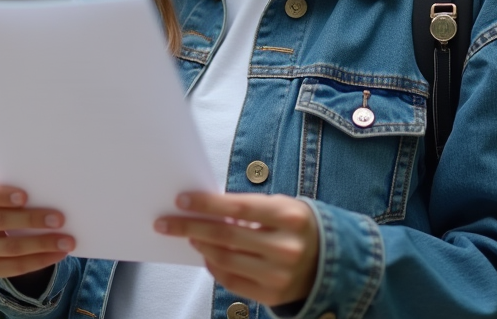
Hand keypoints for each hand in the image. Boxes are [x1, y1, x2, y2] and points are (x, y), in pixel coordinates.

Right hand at [0, 179, 74, 278]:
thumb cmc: (4, 196)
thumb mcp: (3, 188)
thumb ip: (17, 188)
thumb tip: (51, 192)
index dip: (1, 196)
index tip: (25, 196)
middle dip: (31, 220)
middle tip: (59, 219)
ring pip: (10, 247)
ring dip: (42, 244)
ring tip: (67, 240)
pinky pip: (16, 266)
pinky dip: (40, 260)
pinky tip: (58, 253)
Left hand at [155, 192, 319, 306]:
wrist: (330, 261)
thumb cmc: (296, 227)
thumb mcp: (281, 207)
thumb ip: (247, 208)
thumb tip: (205, 210)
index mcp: (289, 217)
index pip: (238, 208)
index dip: (206, 204)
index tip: (182, 200)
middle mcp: (286, 247)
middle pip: (225, 236)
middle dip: (190, 227)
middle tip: (166, 222)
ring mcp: (280, 275)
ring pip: (225, 260)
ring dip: (200, 246)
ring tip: (188, 236)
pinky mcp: (273, 295)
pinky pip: (232, 281)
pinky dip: (214, 267)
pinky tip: (206, 256)